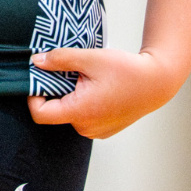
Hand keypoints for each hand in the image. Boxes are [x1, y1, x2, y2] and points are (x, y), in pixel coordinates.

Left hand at [27, 47, 179, 138]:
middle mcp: (85, 128)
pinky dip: (84, 103)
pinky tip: (99, 89)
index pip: (40, 114)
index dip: (33, 95)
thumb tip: (36, 61)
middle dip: (57, 91)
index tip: (40, 79)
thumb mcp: (90, 58)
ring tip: (90, 79)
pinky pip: (83, 118)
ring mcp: (95, 132)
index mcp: (80, 112)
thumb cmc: (126, 70)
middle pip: (55, 111)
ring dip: (72, 96)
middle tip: (73, 72)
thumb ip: (60, 59)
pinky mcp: (103, 131)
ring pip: (70, 113)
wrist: (156, 83)